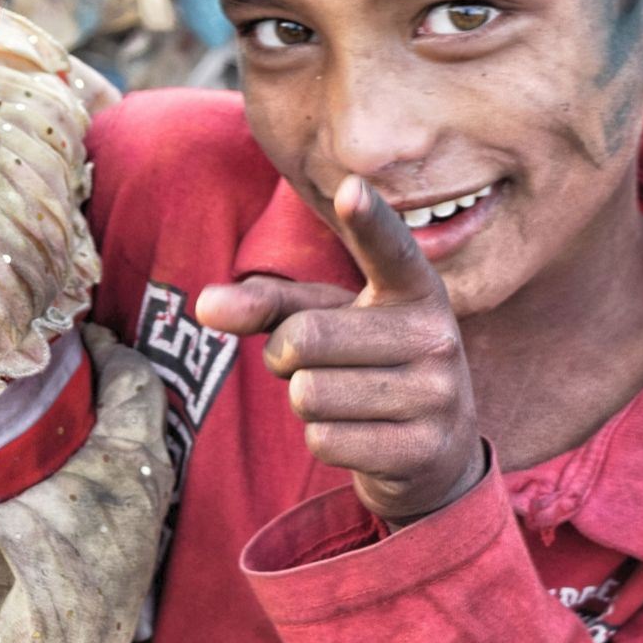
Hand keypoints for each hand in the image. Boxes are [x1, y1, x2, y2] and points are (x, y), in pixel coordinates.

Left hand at [196, 175, 486, 523]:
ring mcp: (437, 395)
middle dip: (286, 356)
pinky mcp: (423, 449)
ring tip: (344, 399)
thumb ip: (265, 305)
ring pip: (309, 394)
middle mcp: (436, 335)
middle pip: (304, 339)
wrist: (434, 454)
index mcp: (414, 290)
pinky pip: (325, 439)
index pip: (388, 250)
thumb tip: (204, 306)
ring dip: (305, 401)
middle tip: (315, 365)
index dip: (369, 221)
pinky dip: (322, 439)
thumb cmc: (365, 365)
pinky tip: (359, 434)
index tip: (350, 189)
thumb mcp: (323, 321)